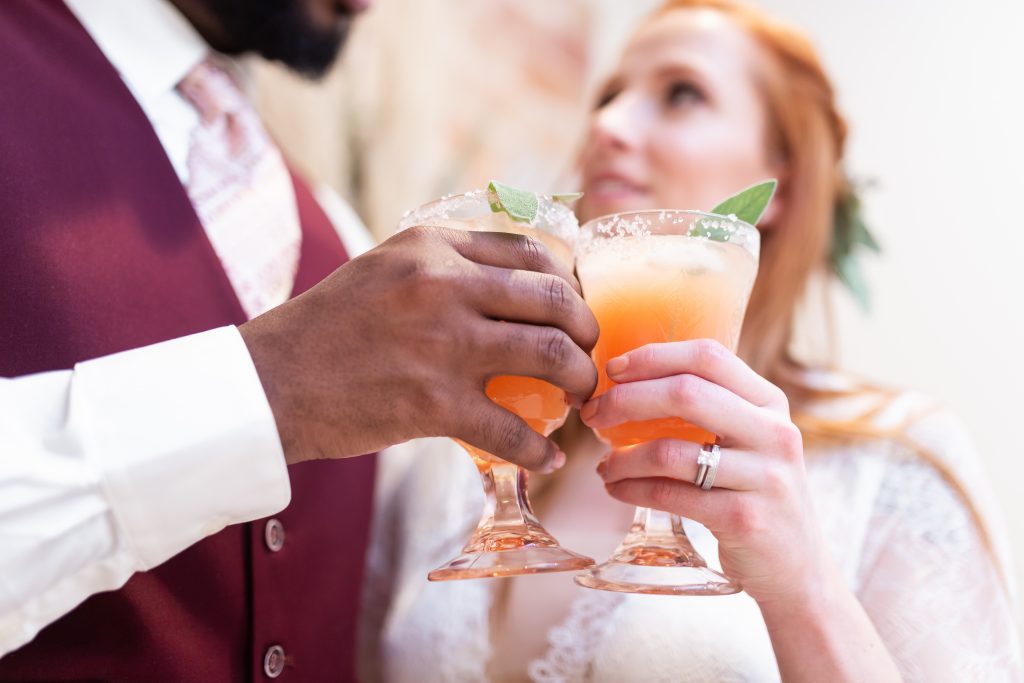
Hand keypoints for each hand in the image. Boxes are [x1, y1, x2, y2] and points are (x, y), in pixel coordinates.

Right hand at [240, 226, 598, 469]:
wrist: (271, 382)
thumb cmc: (329, 326)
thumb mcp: (385, 268)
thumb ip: (445, 265)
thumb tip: (511, 283)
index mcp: (433, 246)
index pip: (532, 251)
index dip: (570, 282)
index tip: (574, 309)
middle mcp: (444, 285)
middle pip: (556, 298)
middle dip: (588, 330)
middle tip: (588, 355)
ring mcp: (442, 344)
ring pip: (550, 354)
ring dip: (580, 380)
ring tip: (580, 399)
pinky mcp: (432, 404)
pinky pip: (513, 430)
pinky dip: (540, 450)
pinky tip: (548, 457)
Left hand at [582, 339, 836, 604]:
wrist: (797, 568)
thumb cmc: (755, 493)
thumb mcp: (749, 441)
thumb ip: (709, 409)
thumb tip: (626, 384)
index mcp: (770, 402)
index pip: (708, 356)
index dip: (654, 357)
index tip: (612, 370)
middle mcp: (774, 432)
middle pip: (685, 393)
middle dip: (626, 400)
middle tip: (593, 414)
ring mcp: (763, 476)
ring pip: (670, 450)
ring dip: (622, 456)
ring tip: (603, 465)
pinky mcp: (744, 518)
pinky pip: (671, 495)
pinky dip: (632, 489)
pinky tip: (616, 488)